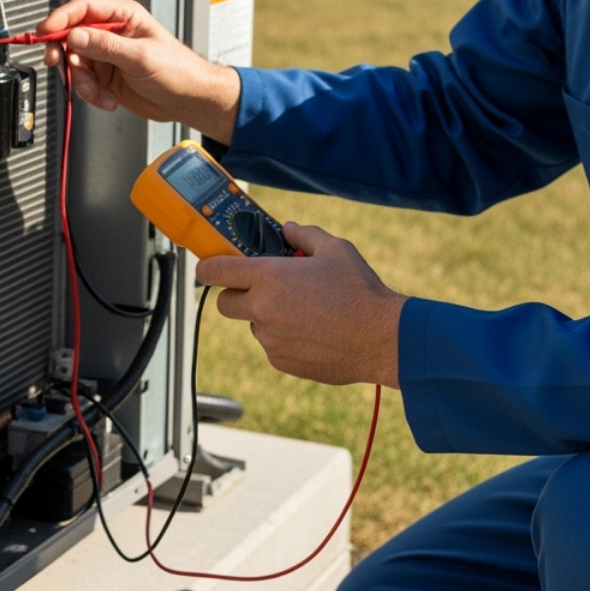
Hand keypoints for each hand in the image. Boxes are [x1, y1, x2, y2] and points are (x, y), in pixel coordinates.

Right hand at [37, 0, 240, 141]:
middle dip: (65, 54)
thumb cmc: (178, 70)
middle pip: (71, 37)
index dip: (60, 18)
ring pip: (75, 65)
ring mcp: (107, 56)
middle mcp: (111, 34)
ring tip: (100, 93)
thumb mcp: (140, 56)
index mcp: (123, 16)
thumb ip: (105, 46)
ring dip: (83, 82)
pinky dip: (92, 95)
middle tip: (59, 64)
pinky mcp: (105, 76)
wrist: (188, 100)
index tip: (45, 30)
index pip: (83, 9)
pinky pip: (84, 83)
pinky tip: (109, 100)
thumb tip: (75, 35)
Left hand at [195, 223, 406, 387]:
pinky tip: (313, 331)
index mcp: (269, 277)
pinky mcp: (281, 361)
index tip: (209, 267)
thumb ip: (304, 234)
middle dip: (237, 294)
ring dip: (266, 316)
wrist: (382, 339)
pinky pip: (272, 346)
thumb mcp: (335, 249)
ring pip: (253, 325)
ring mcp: (270, 339)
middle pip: (225, 304)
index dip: (207, 267)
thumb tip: (287, 229)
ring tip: (303, 311)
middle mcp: (262, 309)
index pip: (214, 271)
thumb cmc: (359, 291)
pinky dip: (283, 338)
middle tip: (264, 288)